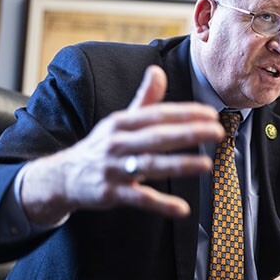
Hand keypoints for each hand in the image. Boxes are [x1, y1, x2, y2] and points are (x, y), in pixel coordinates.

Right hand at [21, 65, 223, 223]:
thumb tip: (158, 70)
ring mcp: (113, 168)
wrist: (62, 177)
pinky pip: (139, 199)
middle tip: (217, 132)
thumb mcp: (120, 120)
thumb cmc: (102, 146)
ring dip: (179, 165)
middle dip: (188, 133)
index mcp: (122, 122)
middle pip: (157, 136)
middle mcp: (117, 142)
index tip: (211, 114)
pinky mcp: (111, 193)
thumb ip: (144, 99)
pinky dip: (161, 205)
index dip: (184, 113)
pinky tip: (182, 209)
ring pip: (150, 165)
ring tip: (207, 165)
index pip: (158, 115)